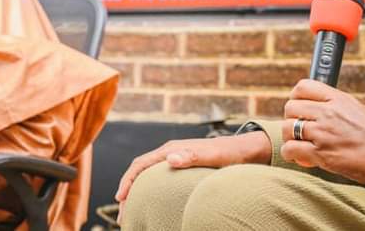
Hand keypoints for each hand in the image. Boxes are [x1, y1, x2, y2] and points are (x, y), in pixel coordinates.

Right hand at [115, 132, 270, 203]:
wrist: (244, 149)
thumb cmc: (228, 153)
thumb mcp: (211, 155)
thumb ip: (191, 156)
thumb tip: (170, 160)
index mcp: (170, 149)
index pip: (140, 164)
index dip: (127, 181)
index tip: (120, 198)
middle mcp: (169, 152)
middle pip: (139, 171)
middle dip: (127, 191)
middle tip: (122, 215)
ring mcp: (174, 158)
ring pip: (147, 176)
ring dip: (136, 193)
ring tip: (131, 213)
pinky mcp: (181, 165)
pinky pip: (157, 179)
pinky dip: (148, 191)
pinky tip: (151, 204)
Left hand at [281, 79, 364, 184]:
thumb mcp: (360, 109)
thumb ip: (338, 106)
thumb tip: (322, 107)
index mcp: (338, 99)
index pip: (303, 87)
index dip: (296, 98)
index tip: (300, 108)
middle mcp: (327, 112)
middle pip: (290, 108)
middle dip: (291, 119)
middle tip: (300, 130)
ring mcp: (323, 133)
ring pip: (287, 128)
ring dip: (290, 138)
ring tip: (299, 145)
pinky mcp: (323, 154)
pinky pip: (291, 149)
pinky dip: (291, 154)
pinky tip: (301, 158)